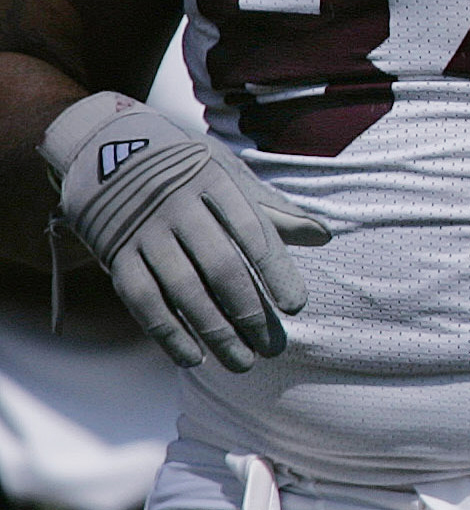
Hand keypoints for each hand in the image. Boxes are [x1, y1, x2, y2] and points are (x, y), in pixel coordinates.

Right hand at [41, 93, 328, 370]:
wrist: (106, 147)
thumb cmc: (187, 166)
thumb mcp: (230, 173)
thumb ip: (273, 210)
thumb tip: (323, 237)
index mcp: (216, 183)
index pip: (253, 233)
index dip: (276, 271)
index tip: (296, 307)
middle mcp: (179, 207)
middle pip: (220, 267)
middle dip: (249, 311)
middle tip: (272, 347)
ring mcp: (144, 231)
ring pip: (183, 290)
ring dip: (214, 332)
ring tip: (242, 362)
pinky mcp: (115, 254)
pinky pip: (143, 300)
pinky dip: (167, 333)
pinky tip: (192, 358)